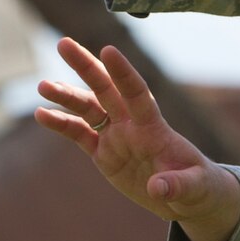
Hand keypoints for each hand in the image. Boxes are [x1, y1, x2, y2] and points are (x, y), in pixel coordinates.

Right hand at [36, 38, 239, 240]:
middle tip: (63, 43)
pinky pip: (79, 134)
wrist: (185, 197)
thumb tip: (158, 188)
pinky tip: (41, 114)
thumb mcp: (195, 189)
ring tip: (42, 85)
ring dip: (66, 96)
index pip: (137, 94)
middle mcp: (131, 125)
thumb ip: (177, 185)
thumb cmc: (198, 187)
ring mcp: (116, 136)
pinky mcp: (103, 152)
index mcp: (154, 128)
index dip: (123, 73)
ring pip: (87, 108)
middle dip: (85, 66)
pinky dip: (61, 123)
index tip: (108, 49)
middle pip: (105, 90)